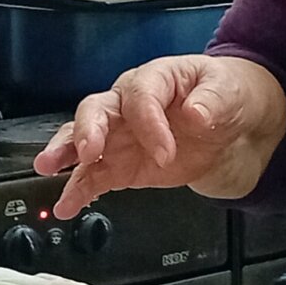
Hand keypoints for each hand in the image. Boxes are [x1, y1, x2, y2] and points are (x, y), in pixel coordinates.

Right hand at [33, 54, 285, 216]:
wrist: (237, 128)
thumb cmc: (228, 96)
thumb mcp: (229, 92)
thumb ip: (212, 101)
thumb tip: (195, 113)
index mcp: (157, 79)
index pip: (140, 96)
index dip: (148, 124)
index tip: (165, 152)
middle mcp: (130, 105)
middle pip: (98, 109)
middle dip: (88, 130)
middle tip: (88, 151)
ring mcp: (123, 136)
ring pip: (84, 140)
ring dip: (65, 153)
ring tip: (48, 166)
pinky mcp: (122, 165)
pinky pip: (94, 176)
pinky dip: (78, 191)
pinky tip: (66, 205)